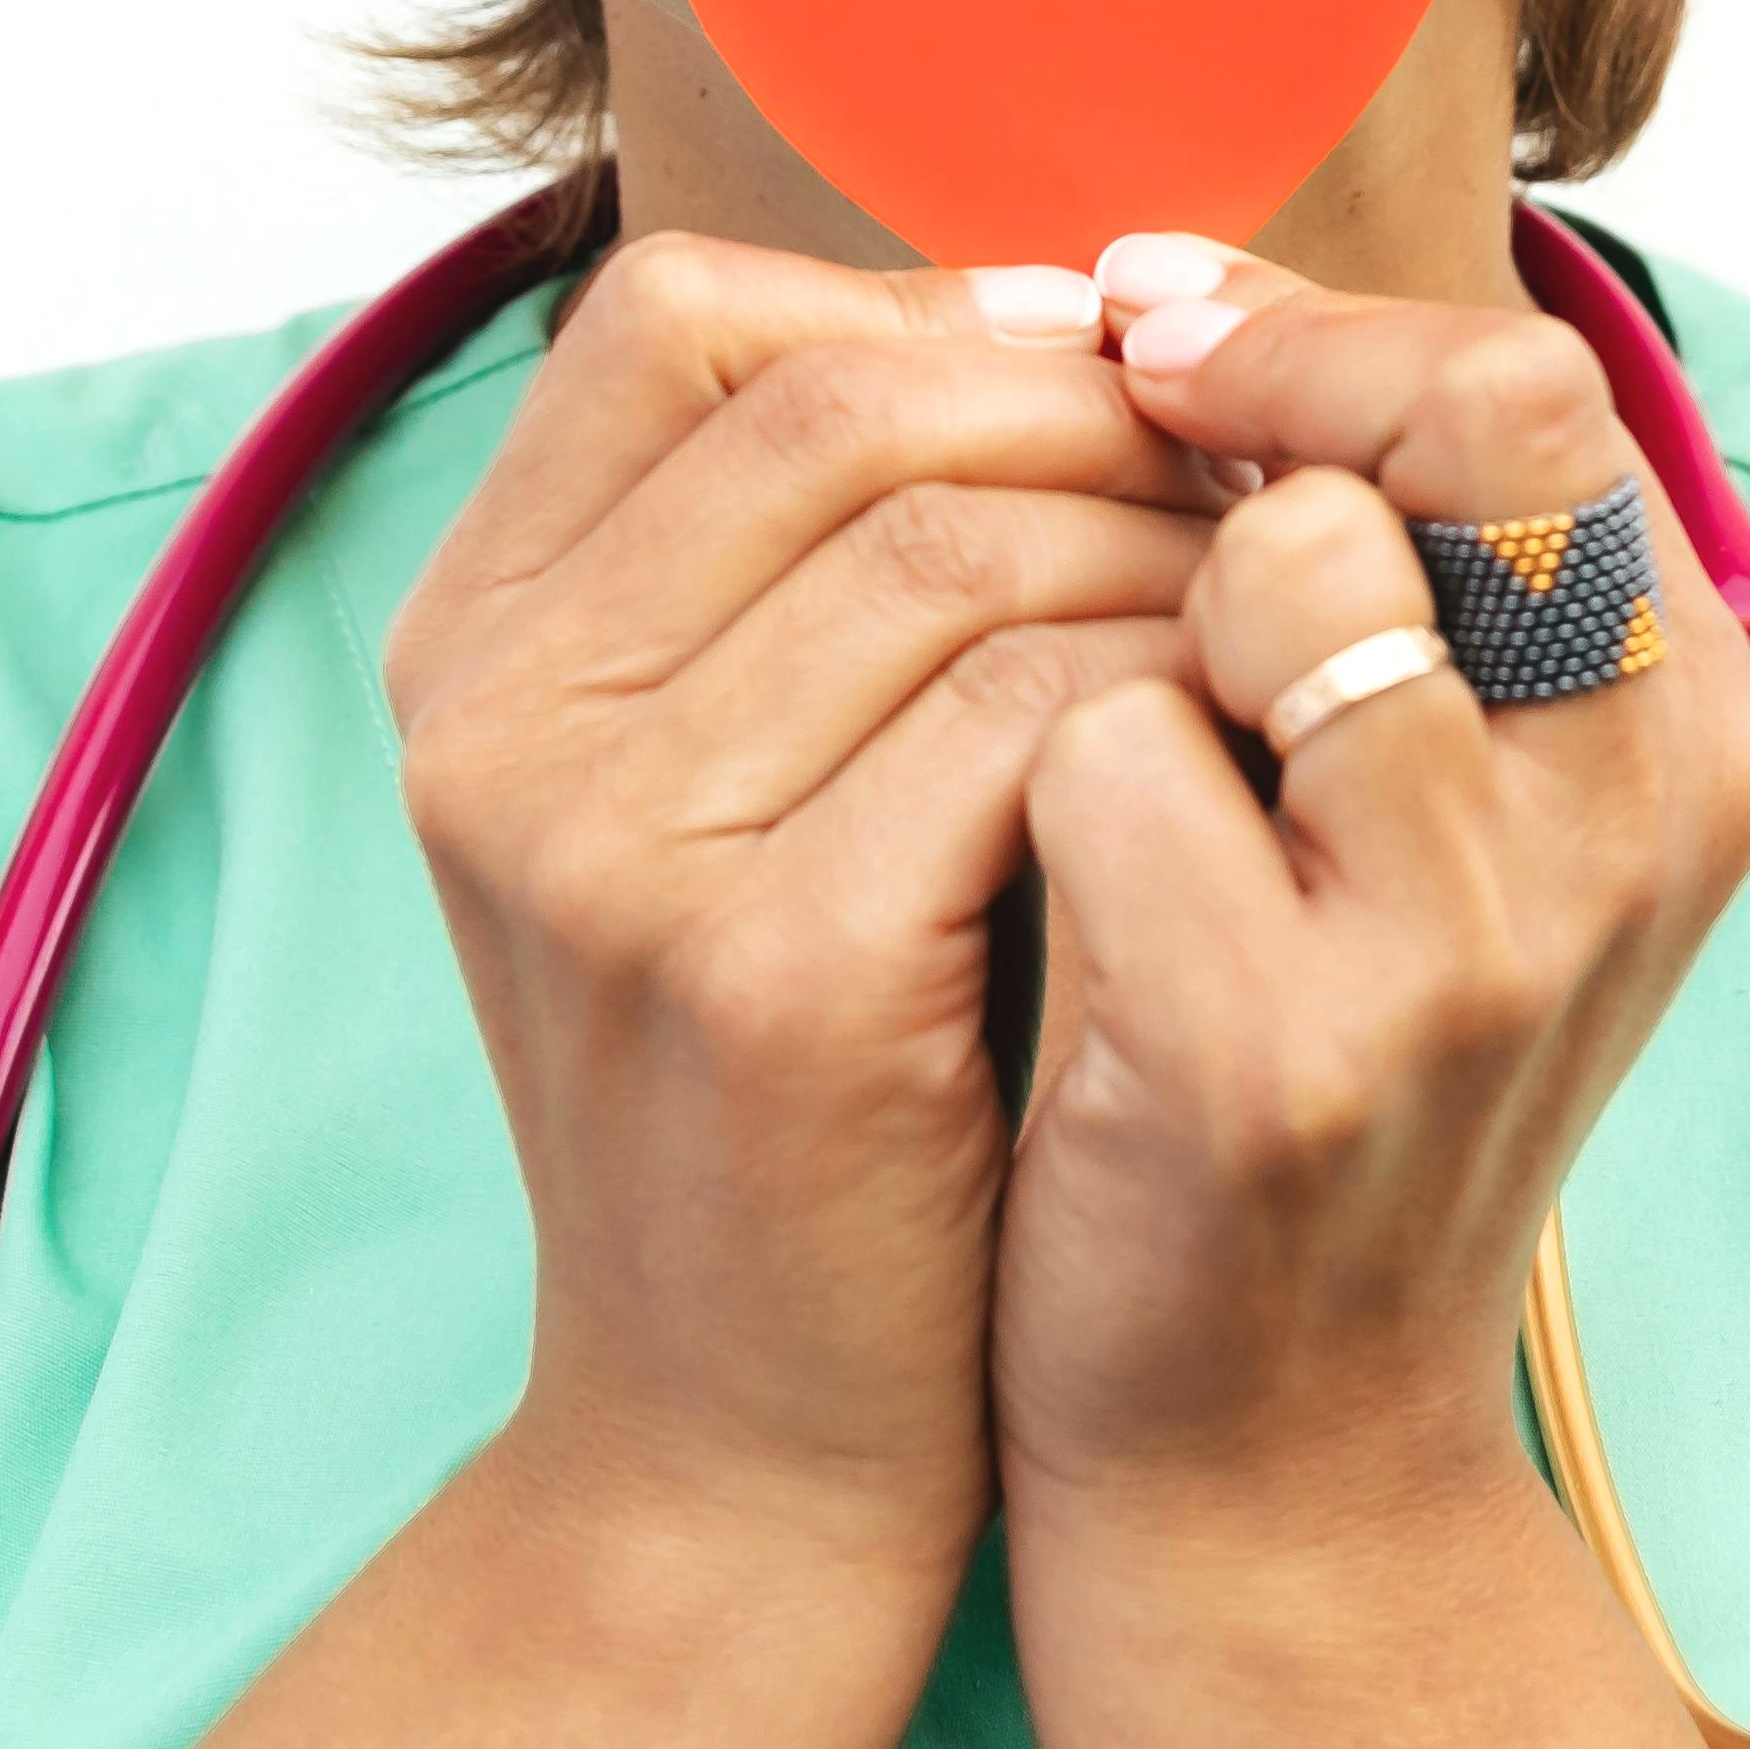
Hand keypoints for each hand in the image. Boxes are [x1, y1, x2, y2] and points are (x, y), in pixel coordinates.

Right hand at [380, 231, 1218, 1567]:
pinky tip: (1255, 734)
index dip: (913, 301)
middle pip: (839, 407)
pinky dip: (1175, 691)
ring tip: (1280, 590)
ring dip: (1163, 539)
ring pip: (958, 541)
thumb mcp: (723, 794)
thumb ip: (808, 565)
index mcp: (469, 643)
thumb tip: (1075, 314)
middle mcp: (496, 720)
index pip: (673, 318)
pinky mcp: (764, 971)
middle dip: (1088, 405)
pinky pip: (1028, 714)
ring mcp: (609, 846)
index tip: (1098, 361)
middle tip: (1255, 457)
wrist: (739, 1448)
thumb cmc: (804, 1082)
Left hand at [987, 243, 1749, 1534]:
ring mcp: (1481, 943)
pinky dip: (1030, 783)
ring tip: (1092, 718)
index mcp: (1696, 732)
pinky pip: (1107, 748)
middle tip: (1107, 425)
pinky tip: (1030, 892)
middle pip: (1470, 423)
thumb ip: (1389, 566)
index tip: (1154, 327)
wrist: (1263, 1454)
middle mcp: (1638, 824)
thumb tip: (1161, 287)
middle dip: (1256, 397)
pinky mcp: (1290, 1048)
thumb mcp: (1427, 809)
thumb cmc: (1302, 1057)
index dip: (1326, 328)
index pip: (1543, 388)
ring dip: (1134, 599)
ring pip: (1280, 564)